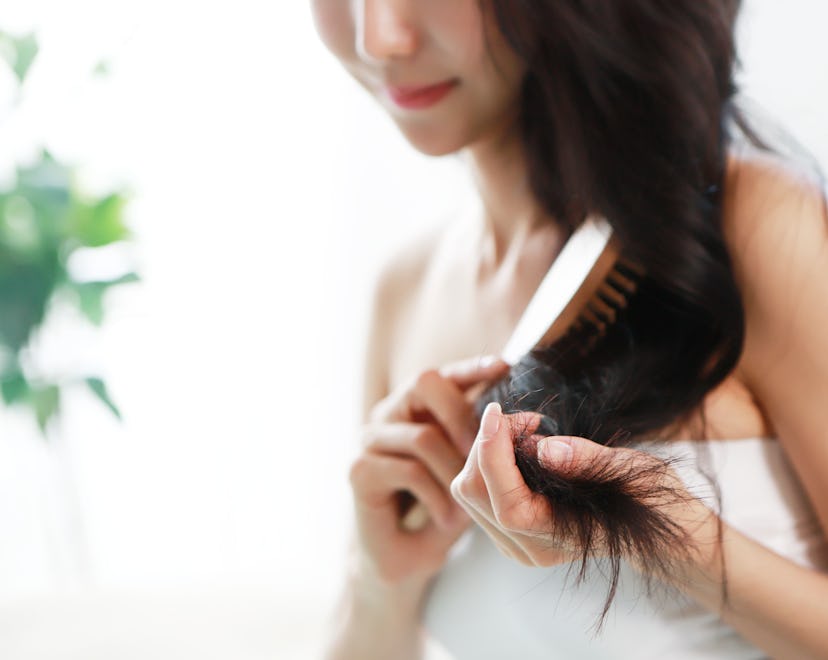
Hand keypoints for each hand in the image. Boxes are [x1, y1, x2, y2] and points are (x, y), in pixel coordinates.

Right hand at [349, 357, 509, 587]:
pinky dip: (437, 498)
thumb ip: (487, 440)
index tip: (504, 366)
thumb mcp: (470, 470)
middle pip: (425, 383)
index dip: (472, 366)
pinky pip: (409, 471)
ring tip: (470, 507)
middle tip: (486, 451)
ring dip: (455, 473)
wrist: (403, 557)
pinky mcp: (360, 470)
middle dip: (463, 415)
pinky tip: (448, 519)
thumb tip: (528, 419)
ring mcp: (371, 438)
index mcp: (418, 405)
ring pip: (423, 435)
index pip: (445, 373)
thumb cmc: (441, 508)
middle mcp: (390, 412)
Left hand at [451, 402, 710, 570]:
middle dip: (487, 443)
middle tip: (527, 418)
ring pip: (469, 490)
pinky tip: (520, 446)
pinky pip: (478, 490)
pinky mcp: (508, 529)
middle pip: (475, 493)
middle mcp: (530, 548)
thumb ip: (586, 460)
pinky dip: (489, 459)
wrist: (659, 527)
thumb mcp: (630, 471)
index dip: (493, 454)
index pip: (506, 504)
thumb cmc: (650, 496)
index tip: (497, 412)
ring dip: (485, 449)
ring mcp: (516, 542)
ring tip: (526, 429)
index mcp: (559, 538)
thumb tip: (543, 449)